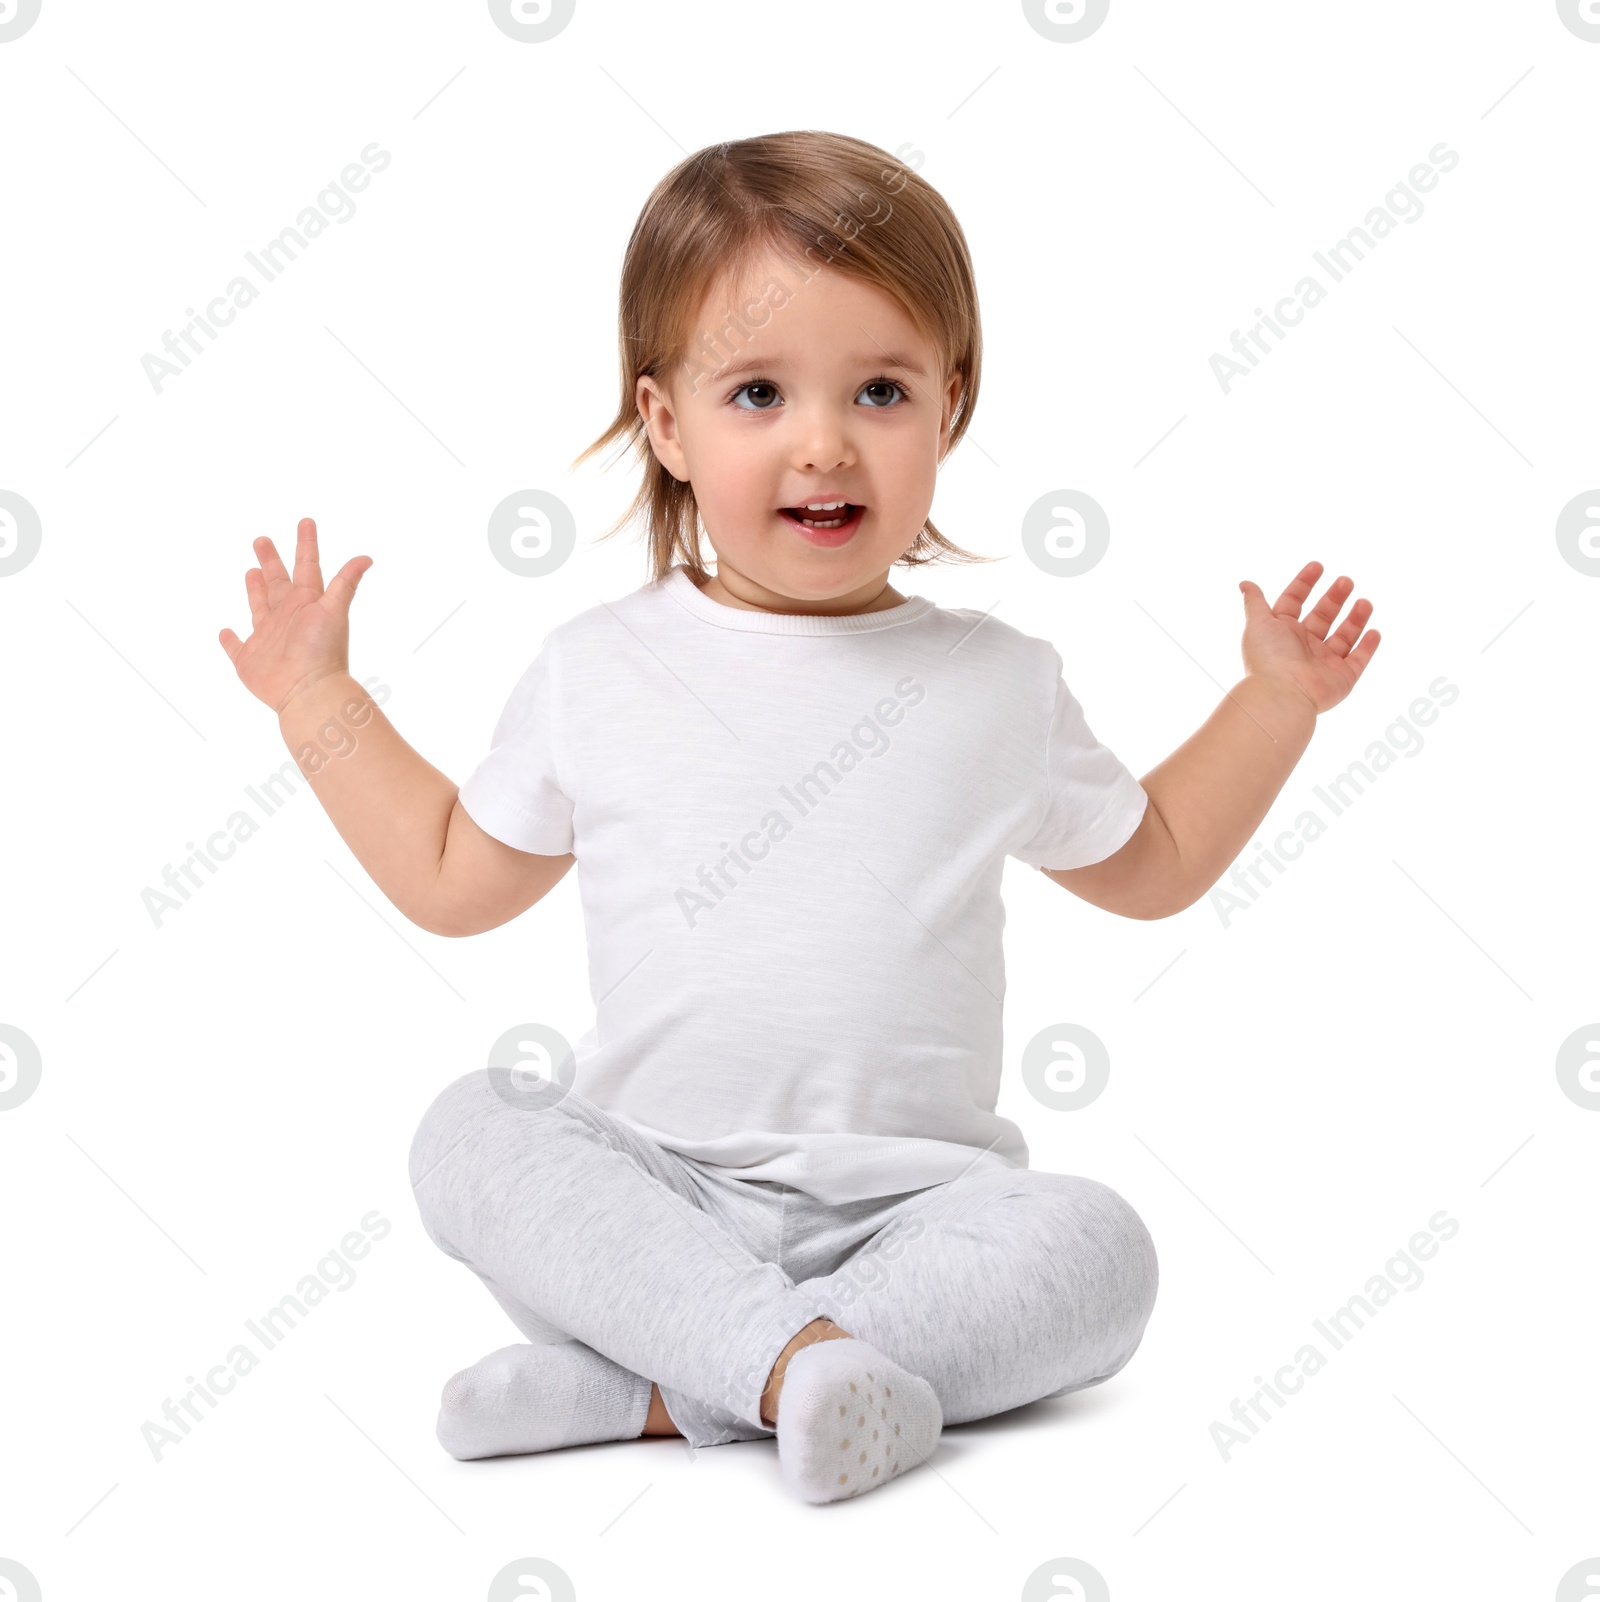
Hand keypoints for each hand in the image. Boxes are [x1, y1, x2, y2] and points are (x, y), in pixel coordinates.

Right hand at [219, 517, 371, 714]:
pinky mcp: (250, 659)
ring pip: (259, 607)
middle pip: (278, 582)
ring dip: (255, 590)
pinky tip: (225, 631)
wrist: (308, 691)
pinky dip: (230, 640)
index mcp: (306, 603)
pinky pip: (237, 647)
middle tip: (262, 539)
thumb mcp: (334, 610)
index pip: (307, 566)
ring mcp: (268, 638)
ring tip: (251, 572)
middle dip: (271, 561)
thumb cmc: (323, 651)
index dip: (306, 544)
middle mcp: (287, 617)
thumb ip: (346, 583)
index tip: (306, 521)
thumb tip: (368, 557)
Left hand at [1239, 561, 1379, 715]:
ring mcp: (1323, 664)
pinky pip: (1358, 660)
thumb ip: (1255, 602)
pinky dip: (1367, 646)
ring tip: (1364, 602)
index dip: (1304, 584)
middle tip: (1346, 581)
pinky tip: (1374, 631)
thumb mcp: (1258, 623)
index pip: (1293, 602)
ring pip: (1343, 636)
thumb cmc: (1268, 658)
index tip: (1318, 566)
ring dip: (1355, 618)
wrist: (1283, 694)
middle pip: (1322, 617)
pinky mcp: (1342, 679)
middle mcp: (1302, 647)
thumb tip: (1245, 583)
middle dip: (1334, 598)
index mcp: (1281, 633)